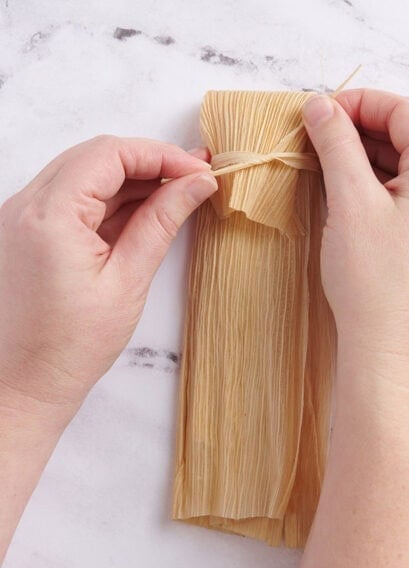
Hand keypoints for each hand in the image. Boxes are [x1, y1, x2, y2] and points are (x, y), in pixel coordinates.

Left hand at [0, 136, 216, 426]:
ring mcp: (22, 217)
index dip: (162, 154)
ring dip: (133, 180)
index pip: (111, 154)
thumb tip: (197, 183)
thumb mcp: (129, 280)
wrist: (21, 386)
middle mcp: (26, 205)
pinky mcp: (28, 232)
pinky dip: (112, 200)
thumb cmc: (71, 345)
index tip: (201, 172)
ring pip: (86, 174)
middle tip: (197, 178)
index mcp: (49, 215)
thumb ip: (162, 222)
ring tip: (179, 195)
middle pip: (96, 156)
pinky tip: (146, 213)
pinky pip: (74, 198)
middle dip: (150, 162)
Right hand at [302, 90, 408, 372]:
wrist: (390, 353)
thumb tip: (321, 106)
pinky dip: (392, 185)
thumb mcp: (350, 202)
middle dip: (369, 128)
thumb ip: (337, 143)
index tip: (322, 109)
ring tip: (333, 160)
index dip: (362, 103)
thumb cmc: (372, 281)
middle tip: (323, 133)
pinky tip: (357, 190)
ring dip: (378, 156)